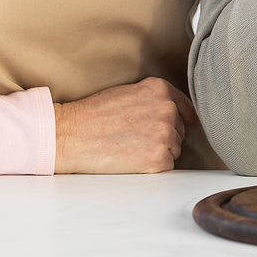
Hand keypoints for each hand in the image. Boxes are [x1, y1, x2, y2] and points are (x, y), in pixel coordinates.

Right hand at [53, 77, 192, 173]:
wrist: (71, 135)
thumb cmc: (93, 115)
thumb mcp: (128, 92)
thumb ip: (153, 99)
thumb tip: (174, 112)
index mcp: (159, 89)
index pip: (185, 108)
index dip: (176, 120)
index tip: (166, 128)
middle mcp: (167, 109)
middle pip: (179, 130)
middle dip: (163, 137)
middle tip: (134, 138)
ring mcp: (165, 134)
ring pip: (174, 149)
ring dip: (158, 152)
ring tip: (130, 147)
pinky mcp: (159, 158)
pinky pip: (166, 166)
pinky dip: (152, 167)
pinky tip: (132, 159)